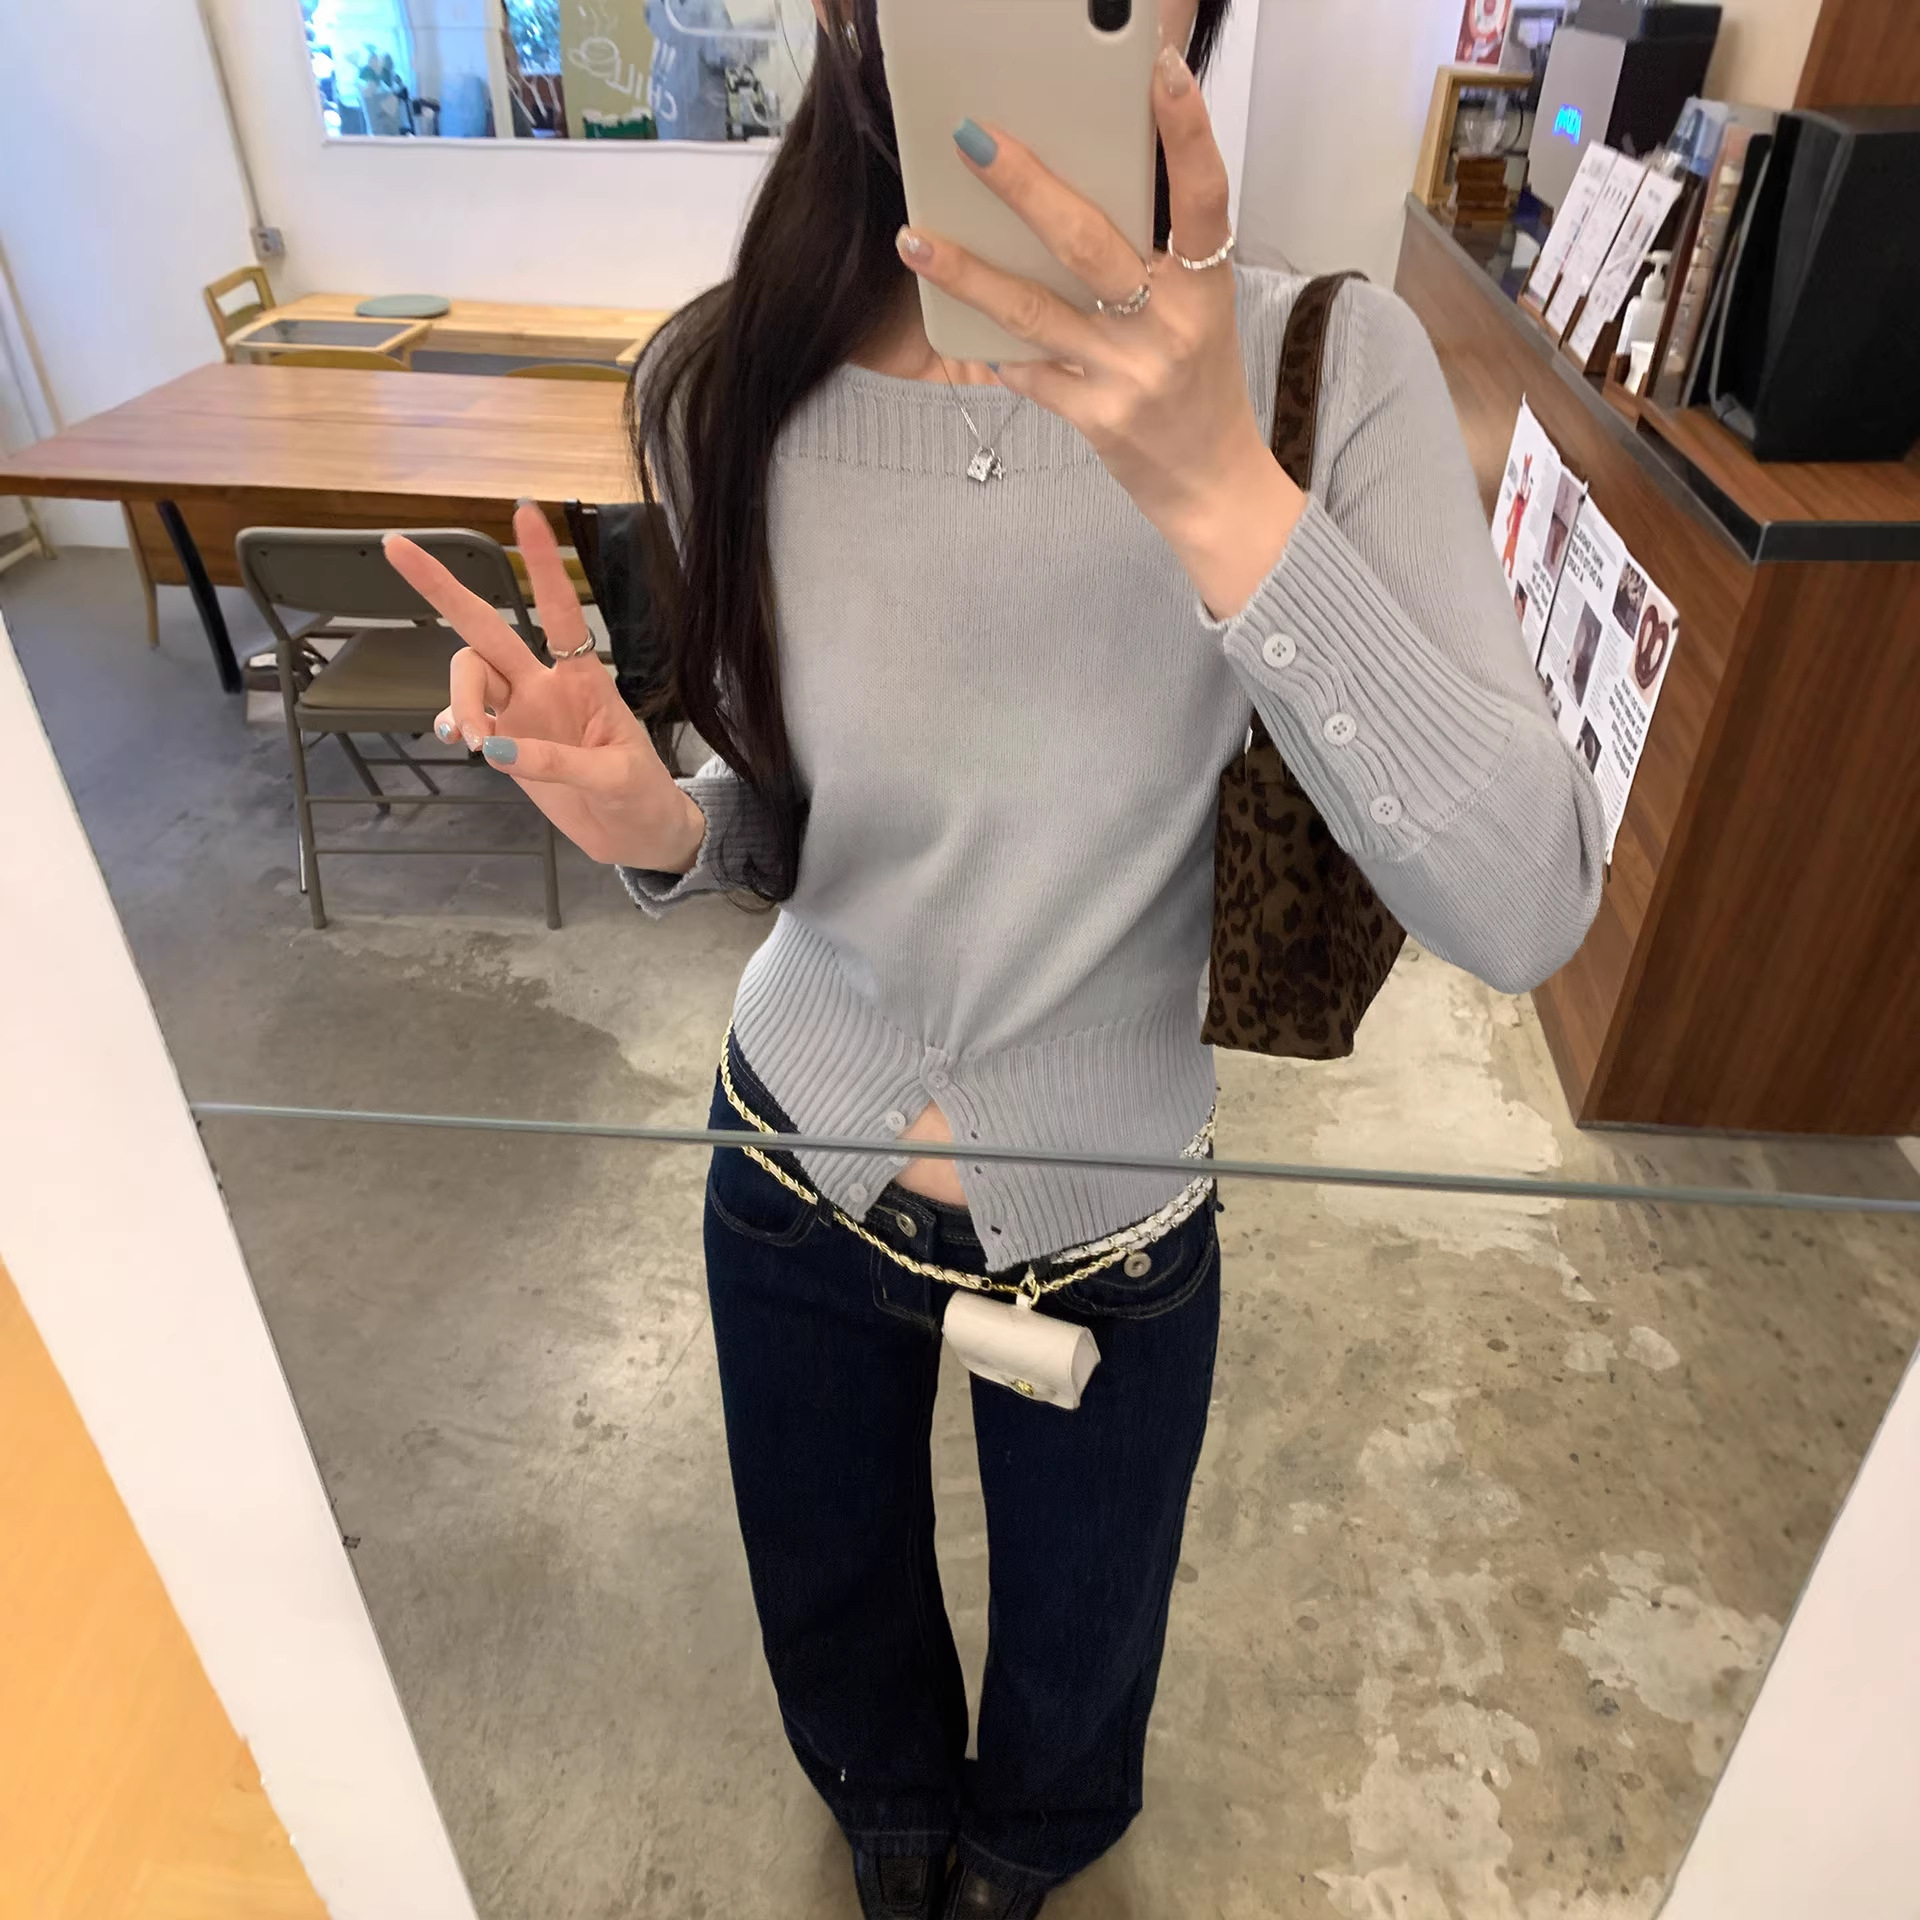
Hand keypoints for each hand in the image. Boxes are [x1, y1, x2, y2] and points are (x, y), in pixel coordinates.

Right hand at [382, 502, 704, 871]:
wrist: (637, 835)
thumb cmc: (642, 797)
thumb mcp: (617, 778)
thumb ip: (561, 763)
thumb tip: (497, 751)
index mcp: (583, 678)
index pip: (561, 610)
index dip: (542, 564)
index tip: (524, 512)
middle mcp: (544, 684)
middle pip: (485, 627)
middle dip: (443, 588)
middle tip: (396, 547)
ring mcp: (520, 712)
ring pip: (467, 675)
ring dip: (459, 700)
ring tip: (476, 744)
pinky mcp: (505, 744)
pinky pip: (463, 719)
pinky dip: (452, 723)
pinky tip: (460, 741)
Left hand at [895, 43, 1304, 617]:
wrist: (1212, 484)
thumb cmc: (1200, 382)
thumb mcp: (1200, 310)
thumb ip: (1156, 254)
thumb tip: (1089, 184)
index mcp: (1205, 286)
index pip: (1203, 198)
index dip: (1186, 133)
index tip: (1159, 72)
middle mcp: (1169, 326)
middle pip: (1089, 242)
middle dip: (1025, 186)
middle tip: (972, 140)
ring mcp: (1128, 375)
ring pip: (1034, 310)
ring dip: (968, 272)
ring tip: (915, 239)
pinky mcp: (1094, 419)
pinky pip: (1028, 372)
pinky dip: (996, 350)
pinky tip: (961, 327)